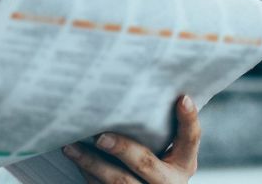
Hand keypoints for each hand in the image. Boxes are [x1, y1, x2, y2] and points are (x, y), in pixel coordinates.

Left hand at [62, 95, 200, 183]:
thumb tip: (131, 88)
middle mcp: (168, 182)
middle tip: (101, 137)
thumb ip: (157, 129)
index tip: (182, 98)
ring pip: (119, 182)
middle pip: (145, 164)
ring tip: (71, 147)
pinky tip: (73, 158)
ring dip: (92, 164)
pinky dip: (87, 173)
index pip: (190, 139)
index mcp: (183, 164)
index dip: (188, 120)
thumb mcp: (164, 152)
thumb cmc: (152, 163)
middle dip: (123, 149)